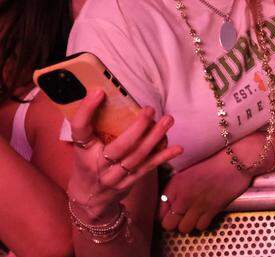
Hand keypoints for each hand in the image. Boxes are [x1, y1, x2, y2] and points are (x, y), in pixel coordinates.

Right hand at [66, 90, 181, 221]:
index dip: (87, 111)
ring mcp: (114, 176)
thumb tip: (106, 92)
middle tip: (150, 110)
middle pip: (119, 147)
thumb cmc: (88, 163)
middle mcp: (97, 164)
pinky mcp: (129, 182)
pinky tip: (178, 147)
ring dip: (155, 137)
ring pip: (138, 156)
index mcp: (83, 150)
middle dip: (138, 128)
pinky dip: (164, 157)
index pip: (80, 129)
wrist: (88, 198)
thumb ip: (94, 127)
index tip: (98, 92)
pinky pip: (148, 167)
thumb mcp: (84, 147)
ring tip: (168, 120)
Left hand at [158, 151, 251, 232]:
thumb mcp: (188, 172)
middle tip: (182, 218)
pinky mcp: (213, 208)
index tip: (172, 215)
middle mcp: (183, 196)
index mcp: (174, 185)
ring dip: (189, 224)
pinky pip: (201, 226)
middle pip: (169, 225)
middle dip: (175, 223)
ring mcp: (198, 203)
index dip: (164, 216)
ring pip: (184, 228)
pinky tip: (206, 214)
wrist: (236, 160)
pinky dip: (203, 223)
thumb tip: (170, 205)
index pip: (158, 213)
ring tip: (194, 217)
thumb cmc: (213, 163)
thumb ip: (176, 188)